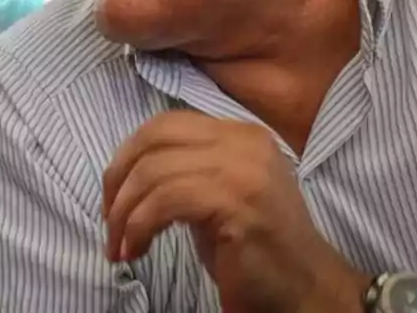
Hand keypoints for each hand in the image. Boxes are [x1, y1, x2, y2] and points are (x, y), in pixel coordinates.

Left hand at [103, 110, 369, 312]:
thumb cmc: (255, 251)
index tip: (114, 197)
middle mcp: (244, 141)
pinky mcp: (237, 202)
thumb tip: (126, 171)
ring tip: (120, 246)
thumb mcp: (217, 195)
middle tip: (109, 220)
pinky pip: (164, 201)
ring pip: (153, 171)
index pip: (166, 125)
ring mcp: (243, 169)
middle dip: (118, 179)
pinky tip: (136, 250)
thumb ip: (185, 170)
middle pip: (153, 138)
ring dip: (124, 213)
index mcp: (240, 134)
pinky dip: (138, 227)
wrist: (307, 290)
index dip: (128, 157)